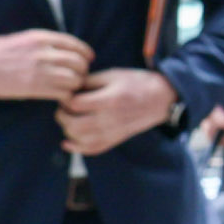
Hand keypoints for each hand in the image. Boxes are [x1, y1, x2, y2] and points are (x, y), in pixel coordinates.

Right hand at [0, 30, 91, 101]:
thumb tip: (69, 52)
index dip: (85, 54)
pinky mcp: (35, 87)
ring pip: (75, 79)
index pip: (76, 45)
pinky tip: (59, 95)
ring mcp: (40, 70)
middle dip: (81, 71)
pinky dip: (65, 95)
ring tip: (68, 87)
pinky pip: (63, 93)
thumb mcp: (23, 39)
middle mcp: (44, 52)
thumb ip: (46, 43)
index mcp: (41, 37)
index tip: (87, 60)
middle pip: (79, 63)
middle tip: (77, 76)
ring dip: (75, 85)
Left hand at [57, 68, 179, 155]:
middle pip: (73, 124)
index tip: (67, 94)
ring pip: (80, 139)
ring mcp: (114, 132)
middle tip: (64, 108)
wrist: (161, 98)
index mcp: (110, 100)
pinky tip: (68, 142)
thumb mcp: (113, 74)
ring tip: (70, 120)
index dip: (65, 99)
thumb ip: (89, 81)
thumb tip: (68, 88)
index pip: (75, 104)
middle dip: (62, 116)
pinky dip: (77, 148)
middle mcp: (110, 119)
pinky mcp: (116, 139)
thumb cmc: (137, 83)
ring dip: (68, 130)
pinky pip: (93, 149)